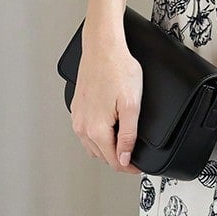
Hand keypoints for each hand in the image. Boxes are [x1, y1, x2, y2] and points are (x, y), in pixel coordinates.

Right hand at [72, 29, 143, 174]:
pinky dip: (98, 137)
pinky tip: (109, 129)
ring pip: (92, 146)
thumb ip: (128, 135)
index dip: (129, 168)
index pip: (113, 161)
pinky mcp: (77, 108)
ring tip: (123, 144)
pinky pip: (86, 132)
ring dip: (107, 149)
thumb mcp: (131, 105)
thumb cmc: (117, 69)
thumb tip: (125, 158)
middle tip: (135, 156)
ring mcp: (77, 117)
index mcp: (96, 128)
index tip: (139, 167)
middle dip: (119, 159)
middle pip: (102, 156)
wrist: (102, 47)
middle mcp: (82, 126)